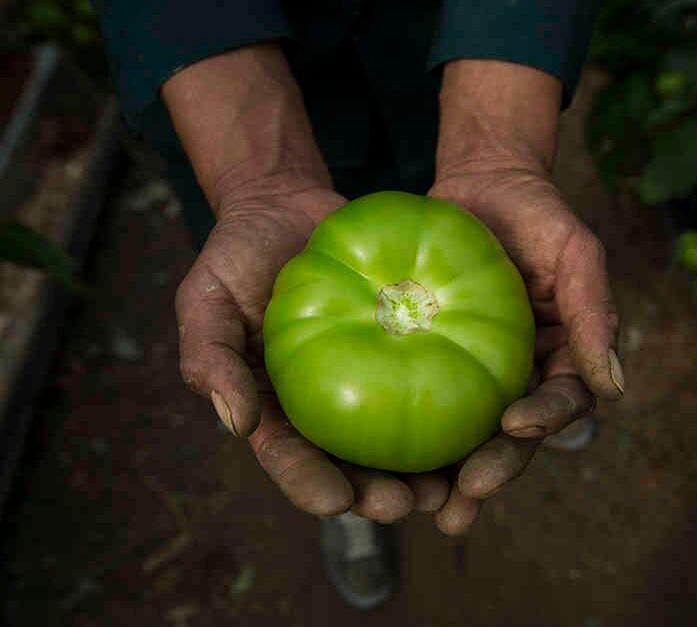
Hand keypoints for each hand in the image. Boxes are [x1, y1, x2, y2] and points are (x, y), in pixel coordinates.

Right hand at [175, 182, 453, 521]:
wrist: (287, 206)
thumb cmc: (238, 255)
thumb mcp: (206, 299)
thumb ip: (211, 359)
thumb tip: (239, 425)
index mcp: (276, 408)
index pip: (292, 459)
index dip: (312, 485)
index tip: (338, 501)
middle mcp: (326, 405)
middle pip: (352, 465)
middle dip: (379, 494)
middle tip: (407, 501)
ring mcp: (369, 377)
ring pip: (400, 438)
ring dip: (425, 471)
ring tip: (451, 486)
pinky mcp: (406, 346)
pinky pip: (432, 379)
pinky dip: (452, 407)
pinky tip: (479, 424)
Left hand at [426, 163, 623, 533]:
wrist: (484, 183)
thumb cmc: (537, 213)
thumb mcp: (575, 252)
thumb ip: (594, 312)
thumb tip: (614, 389)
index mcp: (564, 358)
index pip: (562, 402)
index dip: (544, 421)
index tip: (514, 425)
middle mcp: (523, 376)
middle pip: (514, 436)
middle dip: (492, 470)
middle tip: (463, 497)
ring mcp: (479, 374)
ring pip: (467, 434)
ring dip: (449, 477)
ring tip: (423, 508)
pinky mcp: (437, 361)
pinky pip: (423, 401)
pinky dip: (408, 436)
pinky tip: (379, 463)